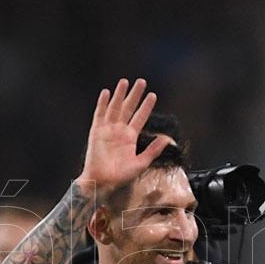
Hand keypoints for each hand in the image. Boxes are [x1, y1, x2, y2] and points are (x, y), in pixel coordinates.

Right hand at [77, 79, 168, 194]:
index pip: (140, 117)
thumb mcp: (141, 163)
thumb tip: (167, 139)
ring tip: (125, 82)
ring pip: (115, 108)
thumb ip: (153, 150)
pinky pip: (100, 114)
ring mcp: (107, 129)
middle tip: (141, 82)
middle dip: (134, 95)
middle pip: (128, 108)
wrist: (102, 181)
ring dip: (120, 95)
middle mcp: (120, 131)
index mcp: (131, 137)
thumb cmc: (121, 176)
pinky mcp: (96, 131)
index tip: (153, 95)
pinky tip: (107, 93)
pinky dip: (103, 104)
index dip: (146, 106)